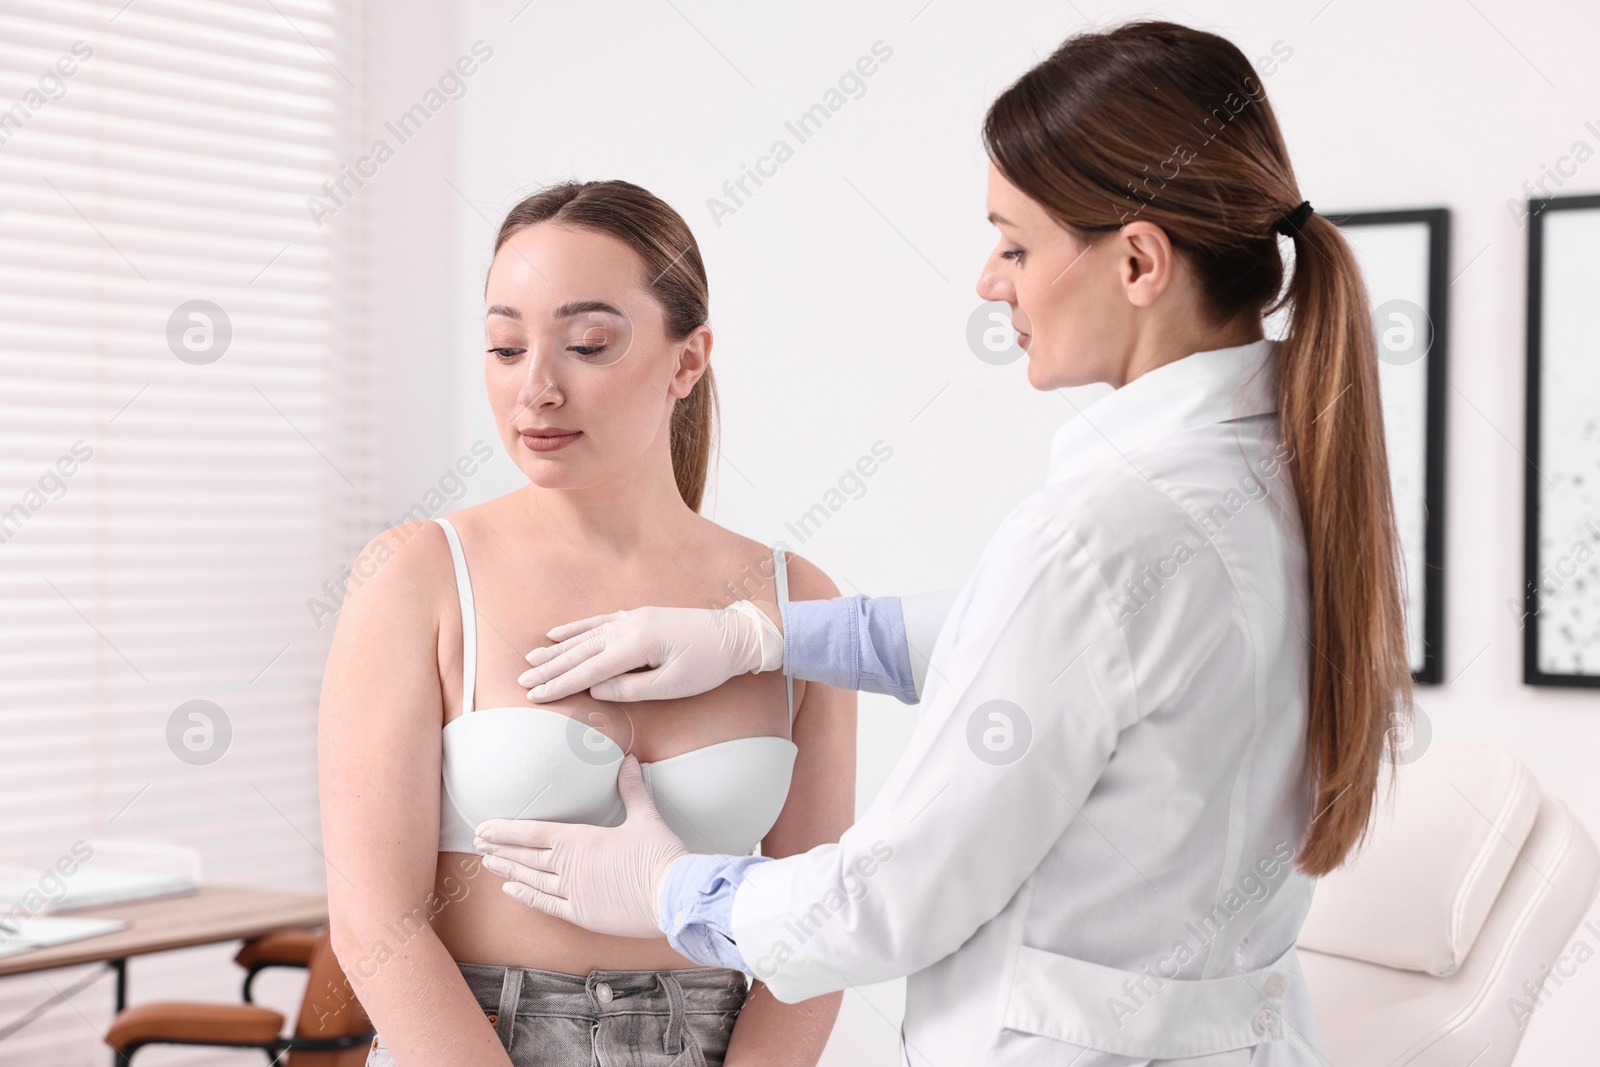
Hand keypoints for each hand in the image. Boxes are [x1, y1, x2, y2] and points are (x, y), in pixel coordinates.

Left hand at [473, 754, 689, 938]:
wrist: (672, 896)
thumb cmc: (660, 856)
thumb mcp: (645, 817)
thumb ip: (631, 789)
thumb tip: (629, 761)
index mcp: (580, 840)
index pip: (532, 832)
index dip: (505, 830)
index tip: (483, 827)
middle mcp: (569, 867)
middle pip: (525, 856)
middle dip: (499, 848)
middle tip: (477, 842)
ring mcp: (573, 893)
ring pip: (531, 880)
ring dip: (508, 870)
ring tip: (488, 863)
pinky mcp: (582, 914)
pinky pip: (546, 905)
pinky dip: (527, 897)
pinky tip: (512, 891)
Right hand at [518, 601, 782, 702]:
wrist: (735, 635)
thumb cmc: (708, 664)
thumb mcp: (673, 685)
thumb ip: (631, 688)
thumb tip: (597, 689)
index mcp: (636, 644)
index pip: (588, 669)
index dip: (559, 684)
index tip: (534, 695)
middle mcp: (628, 626)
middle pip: (580, 651)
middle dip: (550, 668)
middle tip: (522, 681)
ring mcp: (632, 617)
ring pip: (585, 636)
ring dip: (556, 648)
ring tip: (531, 658)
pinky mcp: (638, 616)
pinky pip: (598, 622)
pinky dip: (576, 628)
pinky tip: (558, 633)